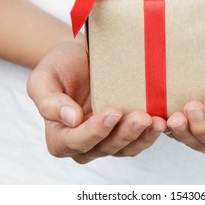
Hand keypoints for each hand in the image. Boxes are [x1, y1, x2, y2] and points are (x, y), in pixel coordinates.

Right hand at [27, 41, 165, 163]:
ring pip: (124, 149)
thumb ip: (48, 101)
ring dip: (141, 138)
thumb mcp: (44, 77)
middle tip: (141, 117)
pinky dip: (150, 135)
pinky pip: (138, 142)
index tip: (112, 113)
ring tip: (156, 122)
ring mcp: (106, 139)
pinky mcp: (124, 132)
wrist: (83, 56)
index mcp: (59, 135)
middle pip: (103, 148)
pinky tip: (160, 122)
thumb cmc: (61, 65)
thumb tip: (70, 119)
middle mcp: (83, 143)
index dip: (94, 132)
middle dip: (124, 134)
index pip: (74, 142)